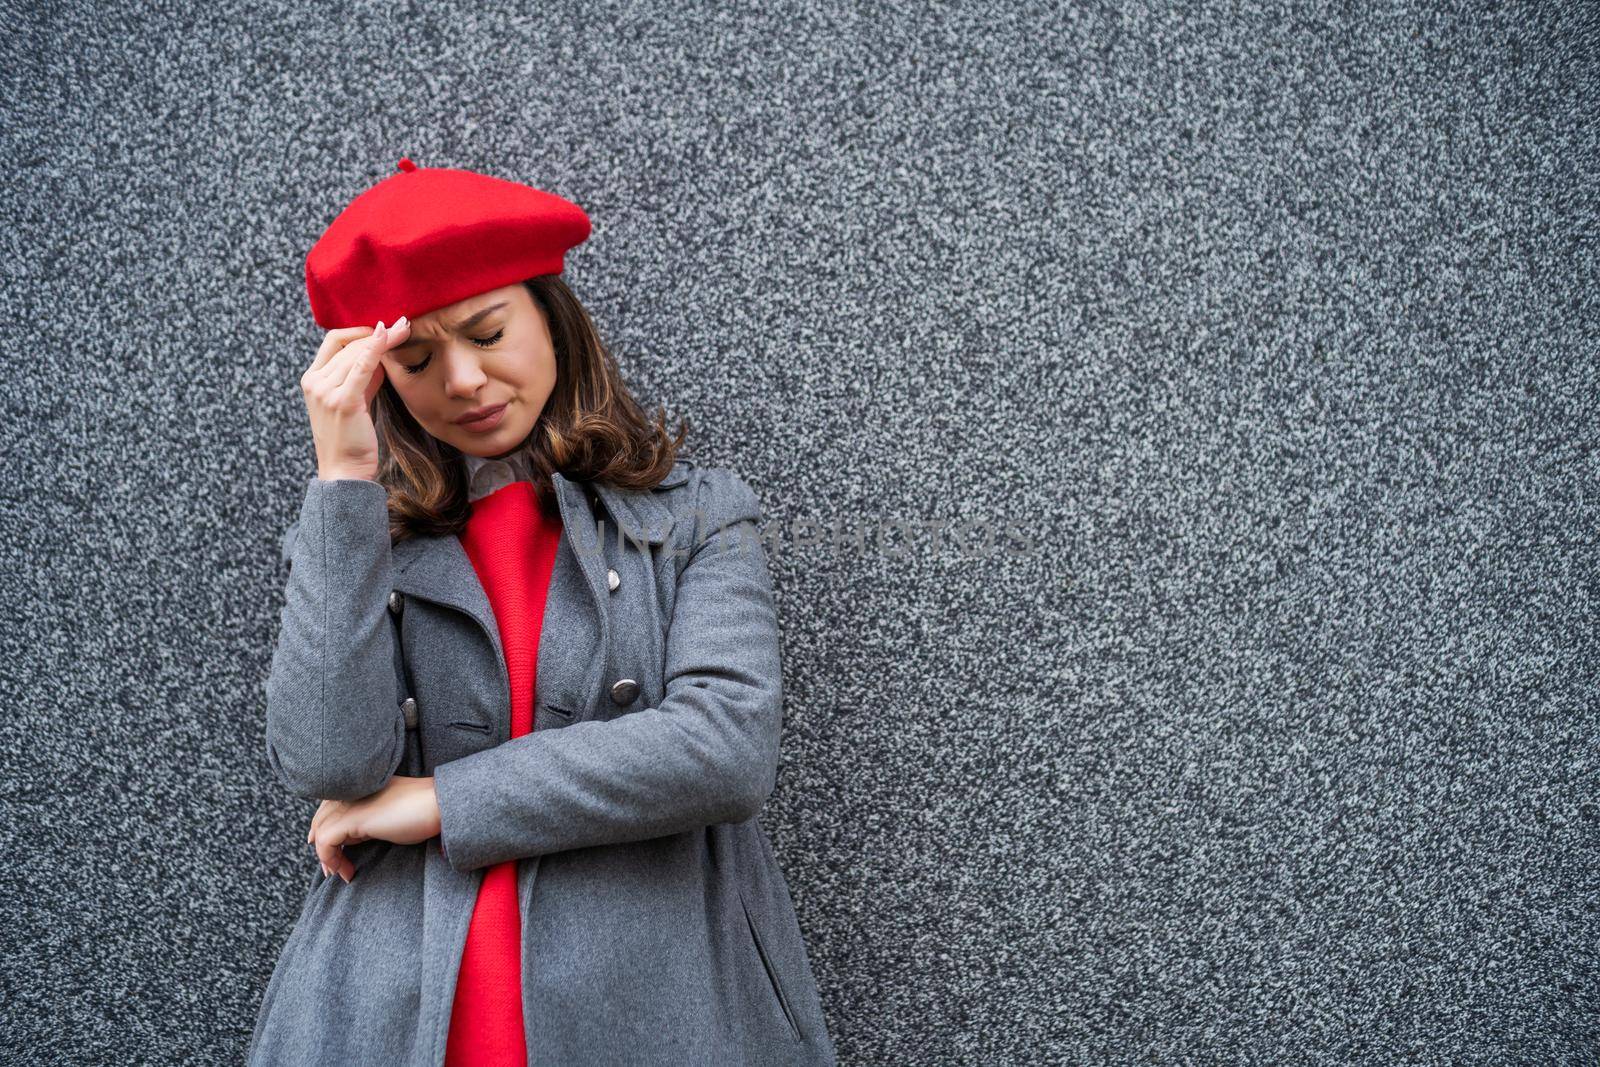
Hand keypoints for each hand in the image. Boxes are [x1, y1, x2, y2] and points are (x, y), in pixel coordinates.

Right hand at [301, 317, 412, 481]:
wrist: (345, 471)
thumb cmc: (352, 437)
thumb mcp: (355, 400)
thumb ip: (363, 376)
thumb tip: (380, 352)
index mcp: (312, 379)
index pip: (334, 341)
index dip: (359, 331)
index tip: (384, 328)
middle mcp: (314, 382)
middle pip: (348, 345)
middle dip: (377, 333)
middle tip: (404, 323)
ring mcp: (325, 391)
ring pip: (357, 353)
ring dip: (384, 338)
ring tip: (405, 329)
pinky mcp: (342, 401)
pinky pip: (361, 366)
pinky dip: (375, 348)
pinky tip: (387, 335)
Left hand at [307, 775, 440, 882]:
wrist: (438, 804)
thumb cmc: (423, 811)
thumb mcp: (390, 814)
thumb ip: (371, 819)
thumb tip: (357, 836)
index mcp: (362, 788)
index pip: (330, 806)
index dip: (323, 828)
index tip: (331, 852)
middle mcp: (352, 792)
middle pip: (321, 818)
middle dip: (321, 845)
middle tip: (332, 869)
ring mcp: (350, 804)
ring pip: (320, 831)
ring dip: (326, 857)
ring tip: (341, 873)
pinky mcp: (352, 819)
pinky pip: (325, 842)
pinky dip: (331, 860)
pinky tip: (348, 872)